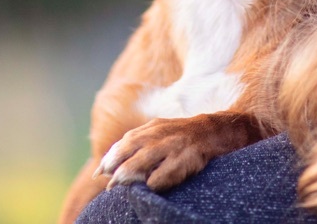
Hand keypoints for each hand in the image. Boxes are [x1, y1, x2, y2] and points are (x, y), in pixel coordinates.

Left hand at [95, 112, 263, 190]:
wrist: (216, 131)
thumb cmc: (183, 137)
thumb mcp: (160, 133)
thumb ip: (137, 145)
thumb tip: (106, 168)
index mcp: (152, 128)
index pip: (125, 141)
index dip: (111, 156)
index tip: (100, 172)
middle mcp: (160, 133)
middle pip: (131, 147)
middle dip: (115, 165)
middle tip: (107, 182)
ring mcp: (173, 145)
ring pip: (144, 159)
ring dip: (129, 174)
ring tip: (118, 186)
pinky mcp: (186, 157)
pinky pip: (166, 172)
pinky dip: (154, 181)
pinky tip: (148, 189)